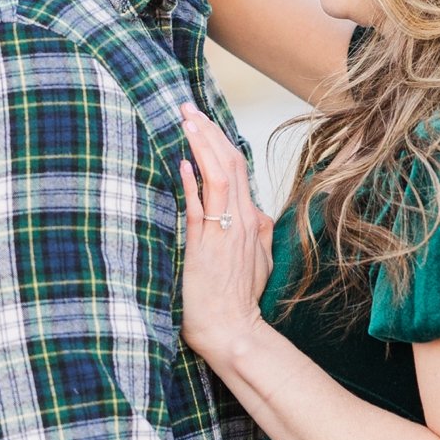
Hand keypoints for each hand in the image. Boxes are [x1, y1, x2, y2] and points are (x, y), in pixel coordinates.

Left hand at [178, 104, 274, 365]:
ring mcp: (225, 232)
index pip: (237, 169)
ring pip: (218, 177)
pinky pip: (203, 207)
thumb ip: (253, 233)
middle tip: (189, 106)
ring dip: (202, 145)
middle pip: (229, 163)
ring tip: (187, 118)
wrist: (234, 332)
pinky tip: (185, 162)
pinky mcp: (207, 247)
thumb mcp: (254, 262)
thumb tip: (253, 213)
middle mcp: (241, 221)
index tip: (203, 120)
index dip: (220, 141)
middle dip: (209, 131)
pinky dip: (194, 182)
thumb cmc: (237, 302)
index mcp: (251, 221)